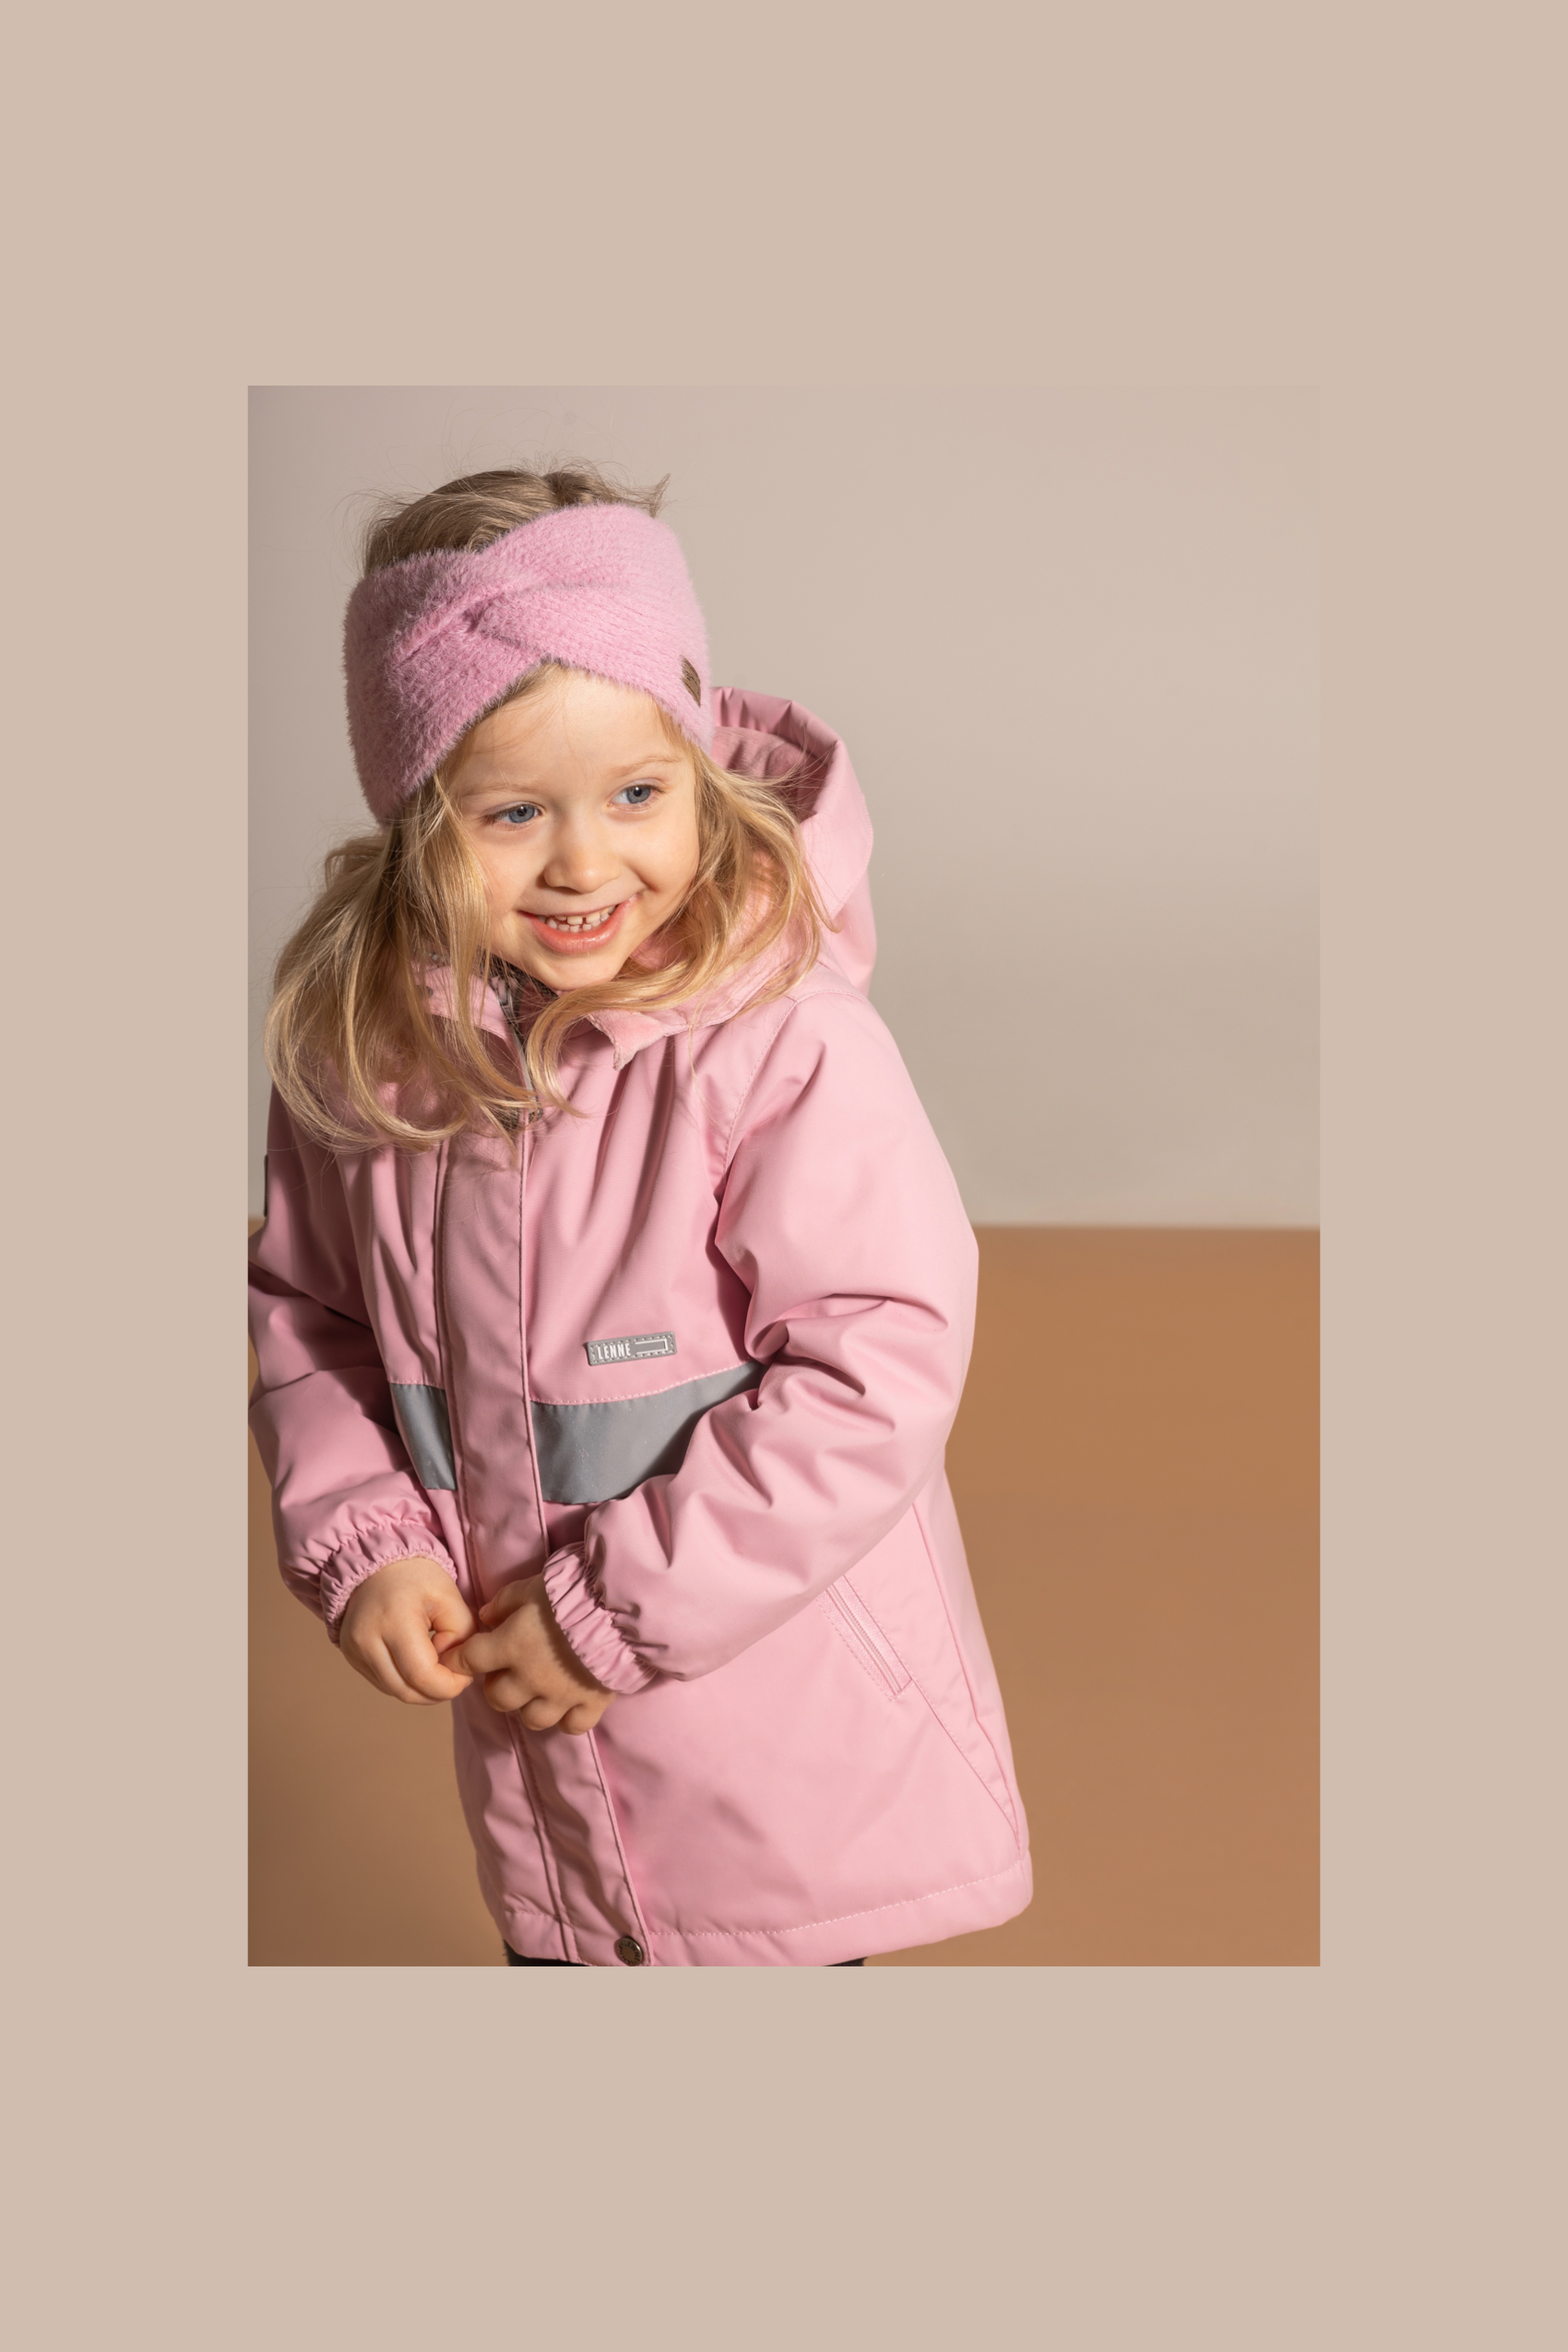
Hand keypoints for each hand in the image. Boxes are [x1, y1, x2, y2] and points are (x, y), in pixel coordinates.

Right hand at [338, 1556, 477, 1704]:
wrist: (374, 1563)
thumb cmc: (415, 1576)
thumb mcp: (449, 1597)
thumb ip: (462, 1636)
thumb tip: (454, 1670)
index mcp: (394, 1620)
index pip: (422, 1676)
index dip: (450, 1685)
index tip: (465, 1673)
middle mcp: (367, 1640)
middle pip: (407, 1692)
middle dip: (438, 1692)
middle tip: (455, 1674)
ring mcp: (354, 1651)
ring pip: (395, 1692)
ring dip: (421, 1689)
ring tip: (437, 1666)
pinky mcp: (351, 1657)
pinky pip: (384, 1684)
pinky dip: (405, 1681)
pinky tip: (418, 1663)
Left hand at [448, 1575, 614, 1733]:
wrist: (622, 1608)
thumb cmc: (572, 1591)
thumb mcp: (532, 1586)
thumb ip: (504, 1602)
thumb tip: (485, 1617)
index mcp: (511, 1646)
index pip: (469, 1661)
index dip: (458, 1660)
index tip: (457, 1658)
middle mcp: (530, 1678)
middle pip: (497, 1698)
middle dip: (496, 1685)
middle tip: (506, 1670)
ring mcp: (561, 1696)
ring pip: (531, 1719)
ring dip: (529, 1705)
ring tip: (538, 1688)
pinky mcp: (590, 1704)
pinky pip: (570, 1726)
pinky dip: (566, 1718)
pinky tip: (569, 1702)